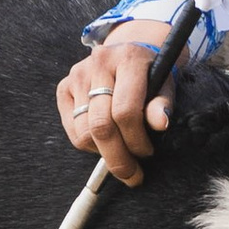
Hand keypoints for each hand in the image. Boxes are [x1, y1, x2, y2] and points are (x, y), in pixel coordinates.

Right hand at [55, 21, 176, 182]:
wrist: (130, 54)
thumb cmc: (152, 76)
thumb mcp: (165, 87)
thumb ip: (163, 105)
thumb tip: (160, 124)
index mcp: (128, 58)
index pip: (125, 111)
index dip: (136, 140)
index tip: (147, 153)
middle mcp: (98, 63)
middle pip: (100, 125)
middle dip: (118, 158)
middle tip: (132, 174)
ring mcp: (77, 74)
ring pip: (84, 132)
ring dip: (103, 152)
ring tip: (121, 153)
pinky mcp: (64, 87)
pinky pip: (71, 129)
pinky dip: (88, 144)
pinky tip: (105, 141)